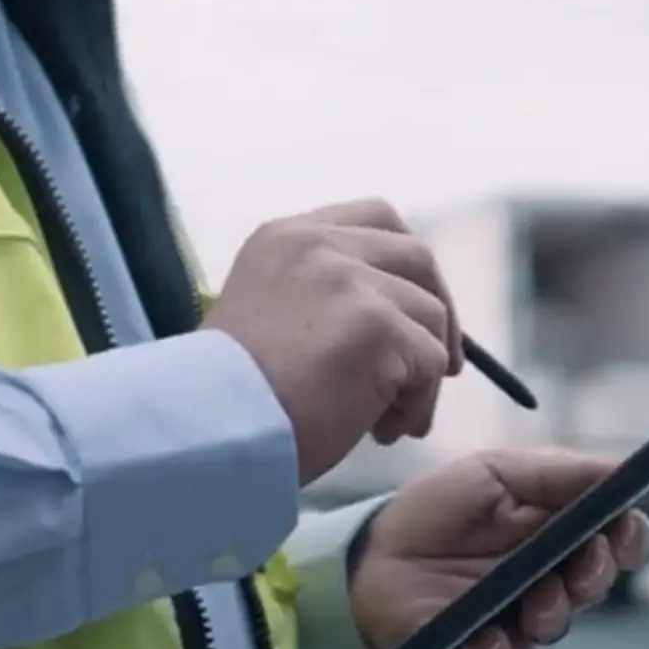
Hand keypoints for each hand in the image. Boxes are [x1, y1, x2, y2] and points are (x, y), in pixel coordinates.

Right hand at [207, 198, 463, 484]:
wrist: (210, 428)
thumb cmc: (229, 392)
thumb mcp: (266, 312)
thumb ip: (319, 295)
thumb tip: (390, 322)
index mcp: (285, 236)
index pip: (374, 218)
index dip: (403, 265)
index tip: (409, 310)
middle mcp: (319, 244)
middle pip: (416, 254)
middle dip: (438, 309)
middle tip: (437, 364)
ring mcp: (350, 278)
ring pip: (429, 314)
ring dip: (422, 372)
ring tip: (387, 420)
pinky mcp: (377, 324)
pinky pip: (428, 363)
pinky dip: (418, 404)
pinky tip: (383, 430)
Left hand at [348, 449, 648, 648]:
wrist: (373, 555)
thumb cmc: (437, 509)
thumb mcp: (493, 473)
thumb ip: (556, 472)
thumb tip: (622, 470)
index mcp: (556, 532)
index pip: (614, 539)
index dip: (629, 535)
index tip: (626, 525)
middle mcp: (548, 581)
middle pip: (596, 584)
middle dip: (597, 572)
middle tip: (586, 558)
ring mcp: (519, 623)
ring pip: (557, 627)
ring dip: (553, 610)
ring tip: (537, 596)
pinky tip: (485, 636)